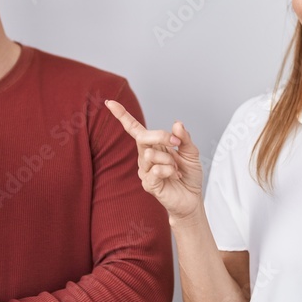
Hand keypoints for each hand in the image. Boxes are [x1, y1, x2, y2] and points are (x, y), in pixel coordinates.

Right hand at [105, 99, 202, 221]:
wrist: (191, 199)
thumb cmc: (188, 175)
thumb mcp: (191, 152)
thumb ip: (183, 138)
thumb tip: (176, 123)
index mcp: (153, 145)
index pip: (134, 128)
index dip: (122, 115)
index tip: (110, 102)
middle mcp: (144, 156)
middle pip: (142, 137)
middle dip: (161, 136)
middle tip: (176, 143)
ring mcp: (144, 171)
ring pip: (151, 154)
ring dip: (170, 160)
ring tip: (176, 169)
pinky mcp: (147, 184)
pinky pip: (156, 170)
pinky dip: (170, 170)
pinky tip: (174, 176)